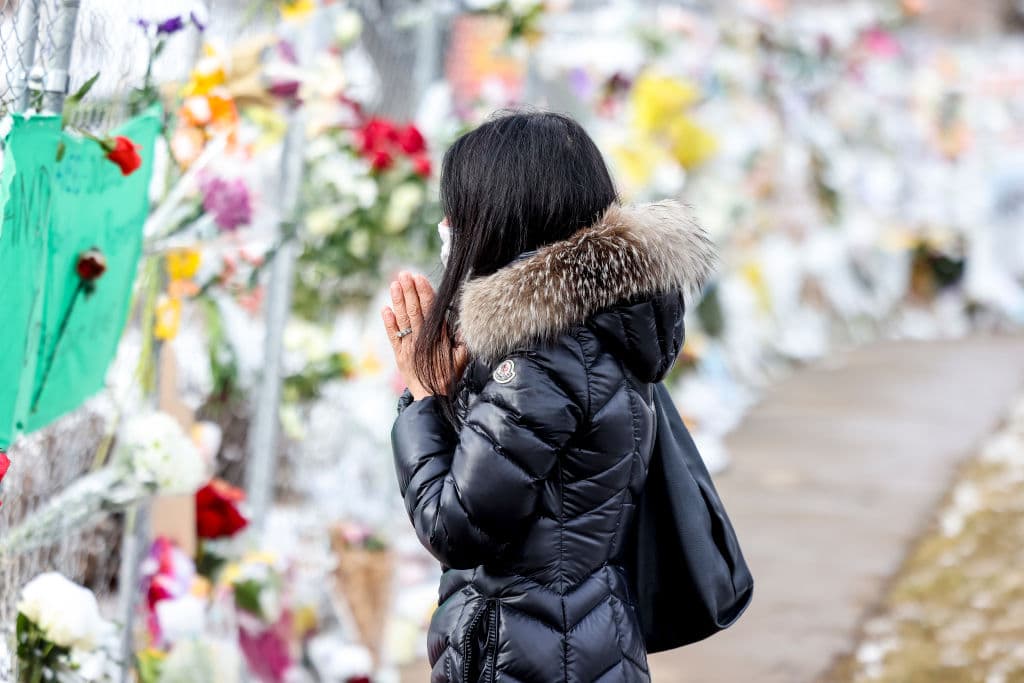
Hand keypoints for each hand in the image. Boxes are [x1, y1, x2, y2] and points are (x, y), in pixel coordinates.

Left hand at [382, 272, 467, 400]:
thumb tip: (461, 323)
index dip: (424, 293)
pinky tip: (385, 309)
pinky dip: (388, 323)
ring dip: (398, 300)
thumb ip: (461, 340)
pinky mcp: (400, 355)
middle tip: (404, 274)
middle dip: (409, 291)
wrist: (432, 397)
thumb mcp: (462, 358)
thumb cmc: (449, 376)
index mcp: (438, 338)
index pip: (431, 311)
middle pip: (414, 311)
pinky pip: (393, 336)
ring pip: (403, 319)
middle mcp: (422, 340)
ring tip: (394, 284)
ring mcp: (409, 347)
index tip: (419, 278)